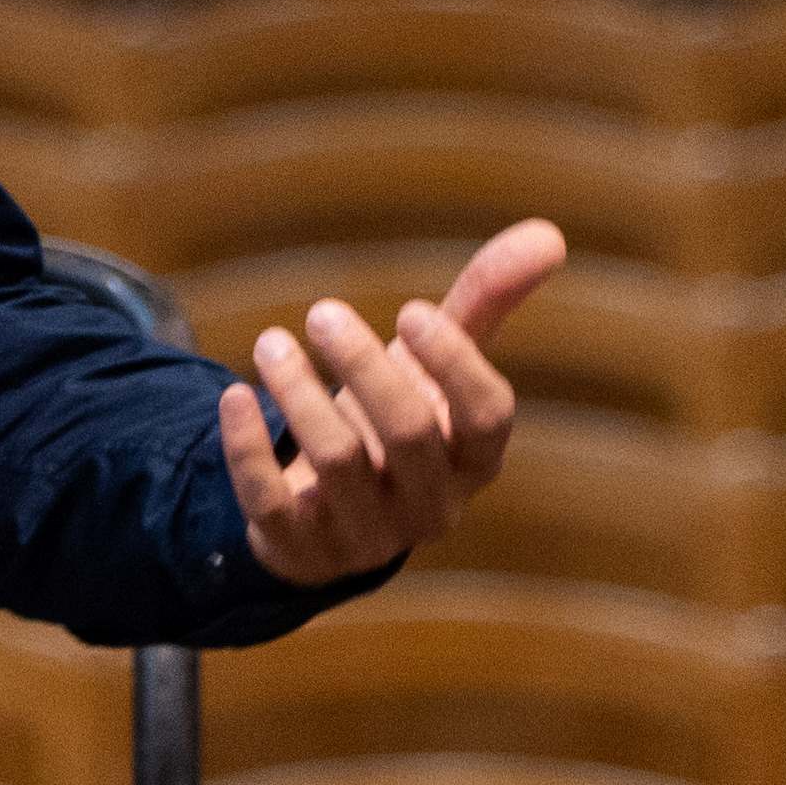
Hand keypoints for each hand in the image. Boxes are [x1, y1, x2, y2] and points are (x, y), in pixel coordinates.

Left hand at [218, 219, 562, 586]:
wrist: (330, 513)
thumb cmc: (397, 420)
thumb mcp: (437, 366)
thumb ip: (487, 302)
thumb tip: (551, 233)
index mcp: (474, 459)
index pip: (488, 418)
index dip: (455, 363)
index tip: (410, 310)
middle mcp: (431, 505)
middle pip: (409, 433)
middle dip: (364, 366)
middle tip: (322, 311)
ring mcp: (367, 534)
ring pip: (338, 461)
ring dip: (299, 393)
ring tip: (270, 342)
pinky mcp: (302, 551)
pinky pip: (271, 503)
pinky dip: (248, 448)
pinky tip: (234, 395)